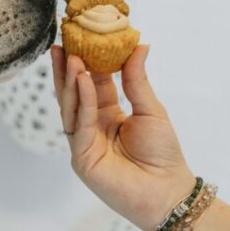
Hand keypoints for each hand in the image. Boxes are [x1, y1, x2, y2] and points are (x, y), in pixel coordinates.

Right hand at [50, 45, 194, 230]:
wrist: (167, 191)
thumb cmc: (163, 155)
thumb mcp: (151, 109)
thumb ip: (137, 79)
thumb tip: (139, 45)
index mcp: (107, 115)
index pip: (92, 84)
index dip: (87, 62)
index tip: (81, 39)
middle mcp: (91, 127)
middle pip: (74, 93)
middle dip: (66, 68)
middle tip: (62, 42)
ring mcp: (83, 142)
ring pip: (71, 107)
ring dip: (70, 81)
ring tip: (71, 56)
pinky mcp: (80, 156)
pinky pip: (79, 124)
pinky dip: (81, 100)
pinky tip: (82, 80)